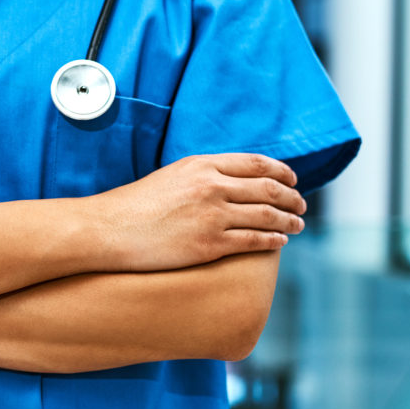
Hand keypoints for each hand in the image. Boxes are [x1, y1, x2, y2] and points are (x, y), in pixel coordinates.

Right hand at [90, 153, 305, 271]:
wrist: (109, 229)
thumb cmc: (134, 205)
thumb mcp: (171, 176)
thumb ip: (202, 175)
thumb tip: (231, 181)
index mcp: (202, 165)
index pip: (256, 163)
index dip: (281, 172)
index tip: (291, 180)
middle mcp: (212, 187)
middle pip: (268, 189)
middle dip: (291, 198)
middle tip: (300, 205)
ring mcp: (212, 216)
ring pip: (267, 216)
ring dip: (289, 221)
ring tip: (297, 225)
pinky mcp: (209, 245)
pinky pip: (253, 241)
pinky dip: (273, 241)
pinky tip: (279, 242)